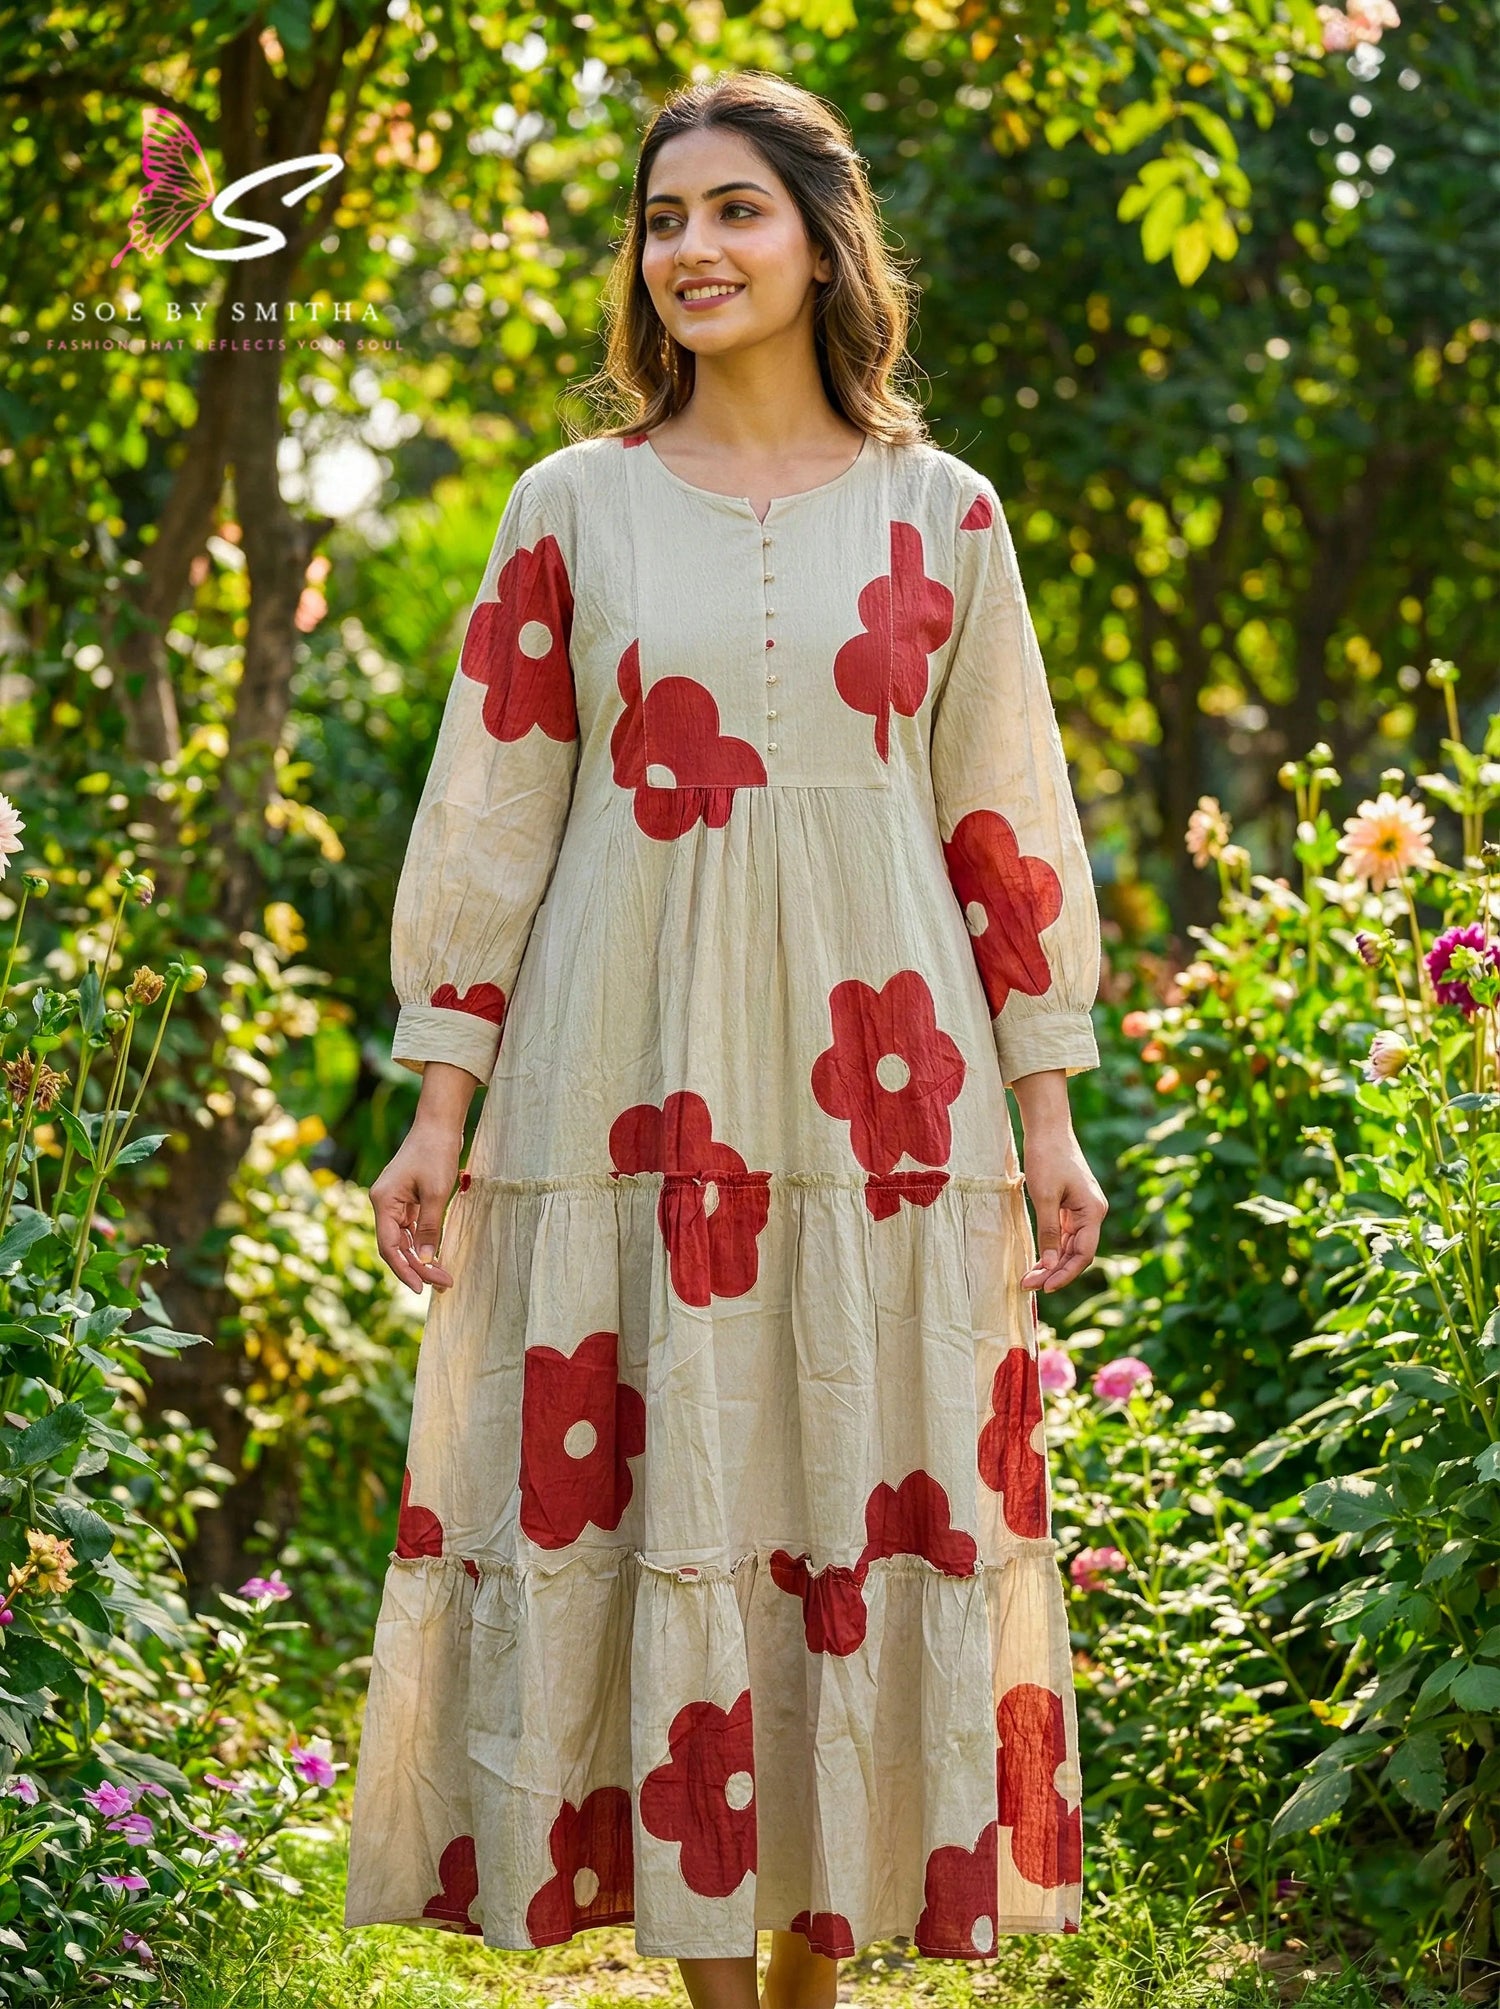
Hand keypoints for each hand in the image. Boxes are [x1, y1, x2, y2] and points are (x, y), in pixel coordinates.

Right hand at [370, 1116, 463, 1296]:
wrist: (440, 1125)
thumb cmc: (437, 1153)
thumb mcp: (437, 1193)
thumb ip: (429, 1228)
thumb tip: (424, 1259)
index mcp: (383, 1202)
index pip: (389, 1247)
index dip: (404, 1270)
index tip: (422, 1287)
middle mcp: (384, 1203)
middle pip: (396, 1246)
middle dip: (417, 1267)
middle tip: (442, 1283)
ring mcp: (395, 1201)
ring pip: (404, 1239)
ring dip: (421, 1257)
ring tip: (442, 1275)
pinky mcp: (407, 1198)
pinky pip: (411, 1228)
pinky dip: (423, 1242)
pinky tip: (436, 1255)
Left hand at [1017, 1124, 1106, 1292]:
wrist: (1047, 1127)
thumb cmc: (1047, 1157)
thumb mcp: (1045, 1197)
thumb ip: (1049, 1232)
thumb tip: (1050, 1266)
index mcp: (1093, 1211)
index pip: (1083, 1254)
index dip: (1064, 1274)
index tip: (1044, 1287)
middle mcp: (1093, 1213)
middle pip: (1077, 1253)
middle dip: (1055, 1272)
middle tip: (1029, 1286)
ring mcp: (1083, 1209)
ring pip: (1070, 1246)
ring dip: (1052, 1263)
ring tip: (1030, 1278)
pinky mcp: (1072, 1205)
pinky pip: (1065, 1234)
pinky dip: (1052, 1248)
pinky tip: (1038, 1260)